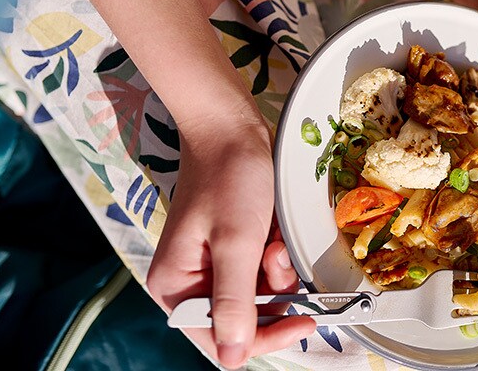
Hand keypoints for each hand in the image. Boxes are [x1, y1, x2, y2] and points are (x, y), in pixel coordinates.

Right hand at [147, 119, 314, 368]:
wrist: (233, 129)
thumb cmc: (228, 175)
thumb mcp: (236, 242)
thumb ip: (235, 301)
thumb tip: (233, 355)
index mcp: (175, 287)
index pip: (220, 339)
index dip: (264, 337)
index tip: (303, 322)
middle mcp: (190, 283)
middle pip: (244, 320)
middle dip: (272, 293)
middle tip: (278, 257)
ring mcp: (214, 267)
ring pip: (261, 296)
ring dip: (277, 272)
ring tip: (274, 238)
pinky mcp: (235, 251)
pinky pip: (264, 272)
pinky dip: (277, 257)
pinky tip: (274, 233)